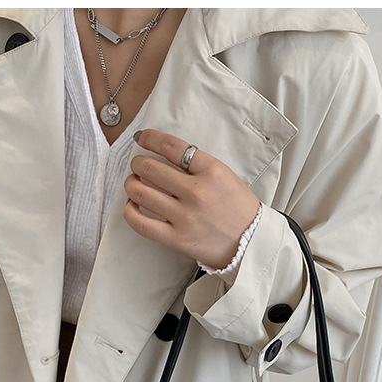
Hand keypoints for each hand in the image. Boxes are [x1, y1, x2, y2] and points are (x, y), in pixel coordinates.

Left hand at [124, 129, 260, 268]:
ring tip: (134, 184)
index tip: (142, 138)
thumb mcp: (224, 175)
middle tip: (138, 165)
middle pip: (149, 168)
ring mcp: (185, 217)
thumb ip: (197, 165)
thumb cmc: (238, 209)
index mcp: (211, 170)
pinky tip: (132, 206)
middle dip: (138, 163)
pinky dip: (130, 212)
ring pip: (141, 193)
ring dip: (131, 184)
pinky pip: (141, 223)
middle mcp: (197, 192)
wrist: (251, 243)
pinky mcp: (177, 238)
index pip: (170, 146)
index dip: (149, 138)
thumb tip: (163, 155)